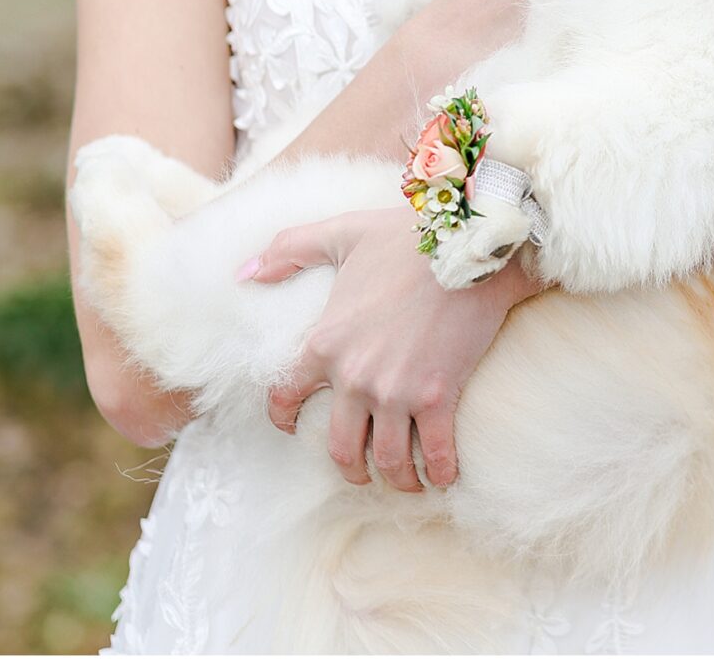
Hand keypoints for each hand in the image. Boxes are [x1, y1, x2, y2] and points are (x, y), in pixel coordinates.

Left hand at [241, 205, 540, 491]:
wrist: (468, 244)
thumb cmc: (405, 238)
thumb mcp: (342, 233)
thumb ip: (290, 249)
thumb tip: (245, 273)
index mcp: (326, 342)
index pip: (287, 395)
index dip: (284, 418)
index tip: (291, 429)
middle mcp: (355, 376)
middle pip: (342, 447)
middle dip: (351, 467)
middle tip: (362, 469)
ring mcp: (397, 392)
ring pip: (388, 460)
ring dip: (396, 478)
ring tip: (406, 480)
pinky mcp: (439, 397)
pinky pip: (436, 453)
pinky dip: (439, 473)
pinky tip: (443, 477)